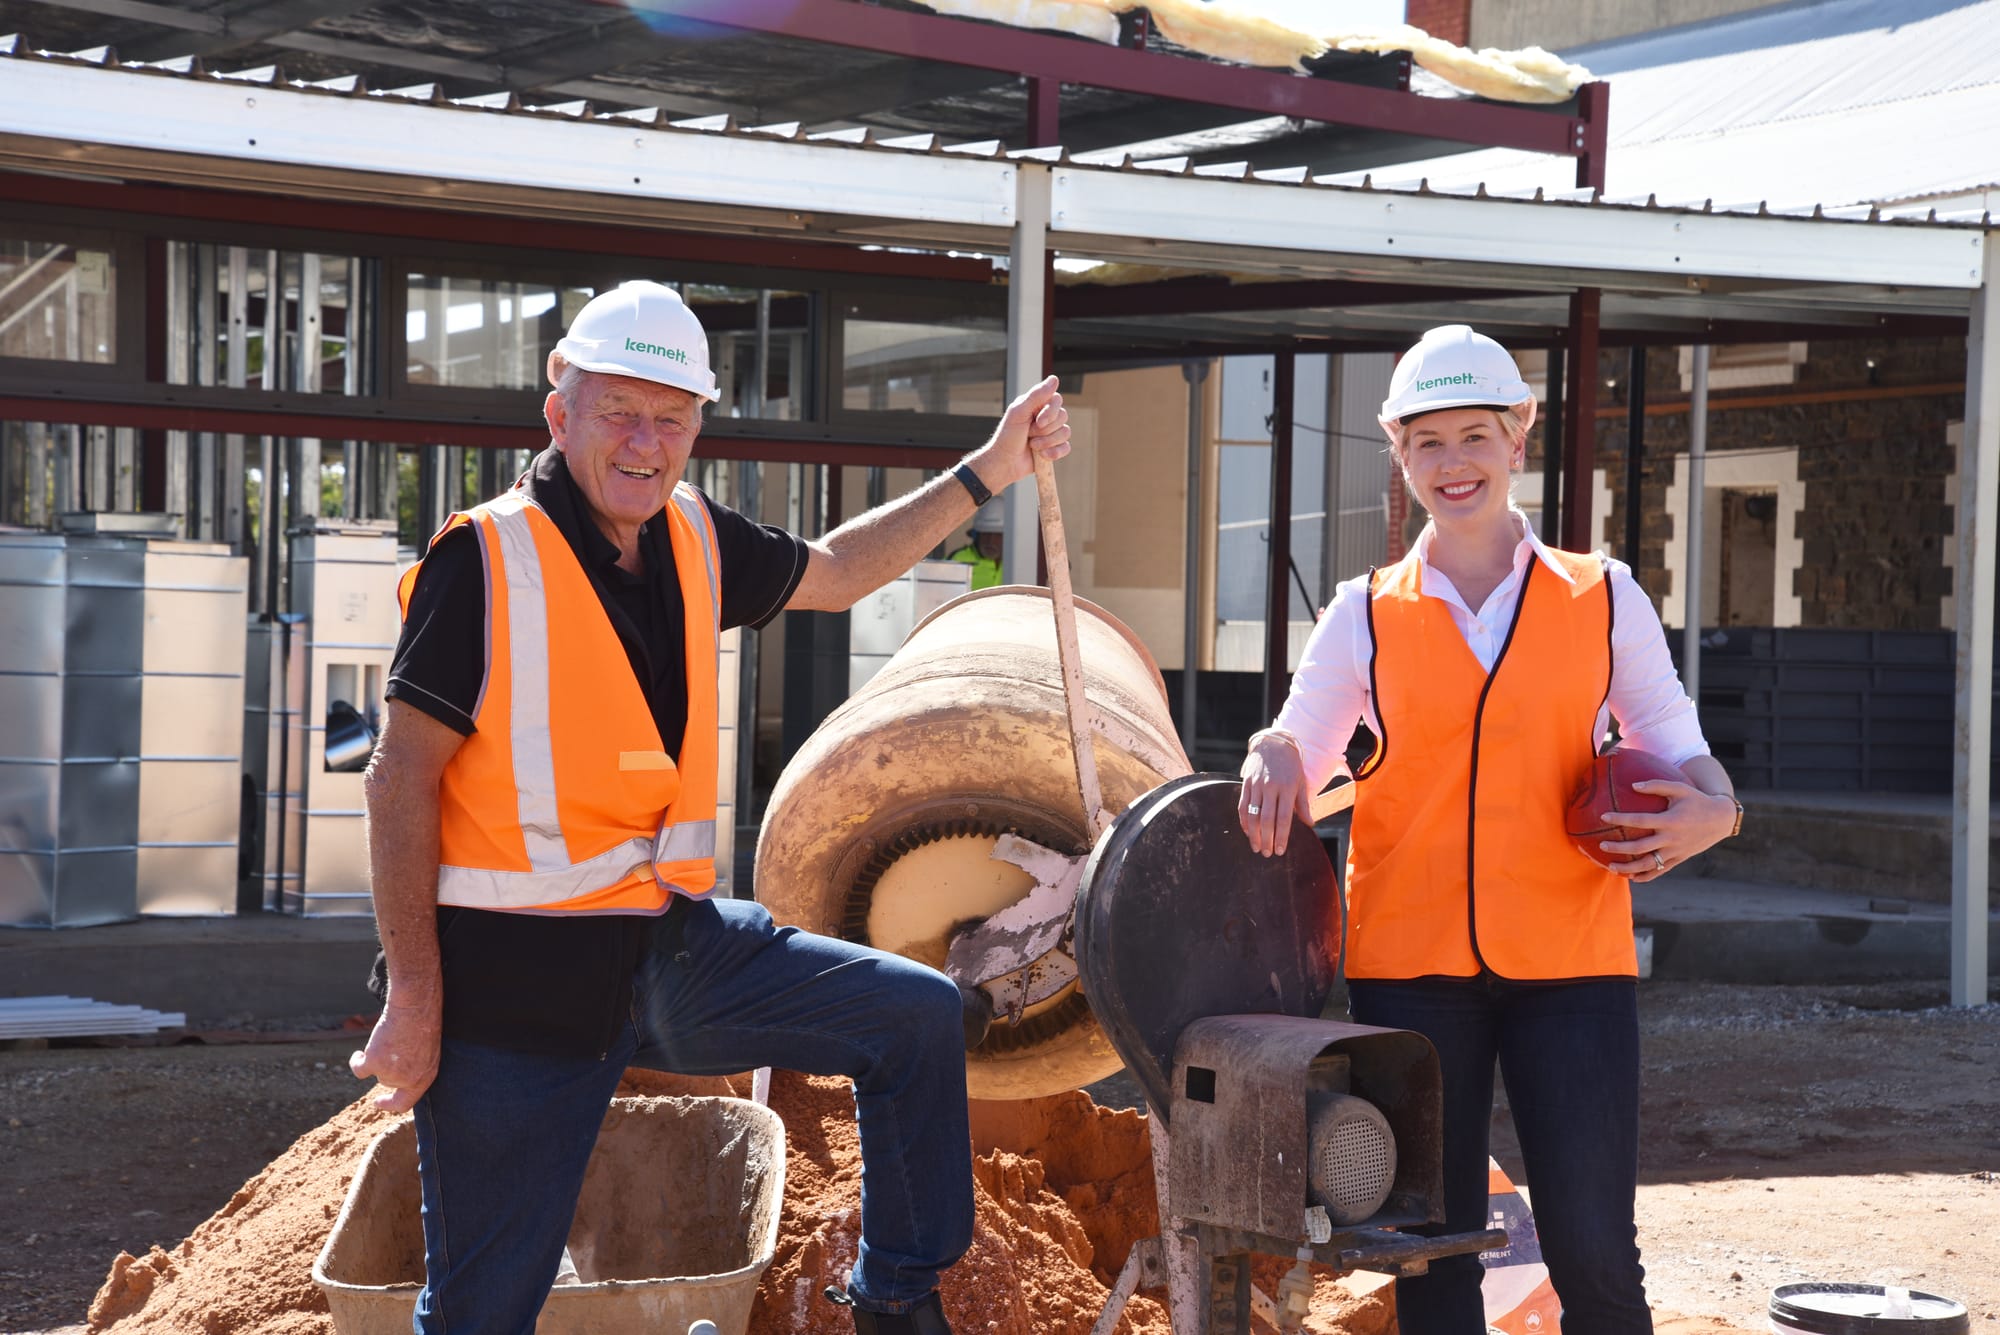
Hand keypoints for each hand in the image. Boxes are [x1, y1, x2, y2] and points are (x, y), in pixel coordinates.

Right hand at [349, 995, 441, 1112]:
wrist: (416, 1007)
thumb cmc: (424, 1022)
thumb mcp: (428, 1050)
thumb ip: (415, 1066)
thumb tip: (397, 1073)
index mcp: (426, 1077)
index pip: (405, 1102)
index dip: (390, 1105)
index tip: (378, 1102)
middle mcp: (409, 1080)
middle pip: (387, 1080)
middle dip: (387, 1064)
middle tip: (393, 1044)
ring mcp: (391, 1074)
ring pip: (375, 1071)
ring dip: (376, 1056)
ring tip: (388, 1037)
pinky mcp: (375, 1063)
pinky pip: (359, 1068)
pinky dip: (355, 1061)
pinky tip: (358, 1054)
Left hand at [968, 376, 1070, 490]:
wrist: (1005, 462)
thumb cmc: (1008, 436)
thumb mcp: (1019, 412)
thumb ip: (1036, 395)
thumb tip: (1054, 379)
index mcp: (1037, 405)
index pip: (1056, 400)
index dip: (1050, 412)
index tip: (1038, 421)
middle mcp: (1046, 417)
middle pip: (1063, 416)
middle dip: (1045, 429)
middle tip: (1029, 434)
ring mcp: (1051, 433)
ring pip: (1066, 432)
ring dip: (1047, 442)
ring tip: (1032, 445)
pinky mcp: (1054, 448)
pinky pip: (1066, 447)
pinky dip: (1054, 452)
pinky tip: (1042, 455)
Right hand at [1238, 734, 1314, 857]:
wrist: (1273, 743)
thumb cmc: (1291, 765)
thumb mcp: (1301, 782)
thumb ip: (1303, 804)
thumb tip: (1310, 824)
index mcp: (1288, 788)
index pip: (1283, 818)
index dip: (1281, 836)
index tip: (1280, 850)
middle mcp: (1271, 787)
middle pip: (1267, 820)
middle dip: (1267, 839)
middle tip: (1267, 854)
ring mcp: (1257, 785)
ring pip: (1252, 815)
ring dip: (1254, 834)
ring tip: (1257, 847)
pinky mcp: (1246, 783)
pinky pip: (1242, 805)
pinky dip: (1243, 821)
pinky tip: (1247, 832)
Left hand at [1596, 782, 1737, 881]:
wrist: (1721, 820)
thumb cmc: (1697, 800)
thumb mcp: (1680, 788)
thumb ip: (1656, 785)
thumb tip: (1632, 785)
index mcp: (1670, 820)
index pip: (1640, 820)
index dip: (1621, 819)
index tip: (1603, 816)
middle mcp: (1672, 838)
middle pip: (1640, 847)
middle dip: (1619, 848)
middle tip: (1602, 845)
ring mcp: (1675, 851)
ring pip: (1648, 864)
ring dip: (1628, 868)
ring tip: (1610, 867)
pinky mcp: (1679, 859)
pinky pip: (1660, 871)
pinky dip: (1645, 876)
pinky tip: (1631, 877)